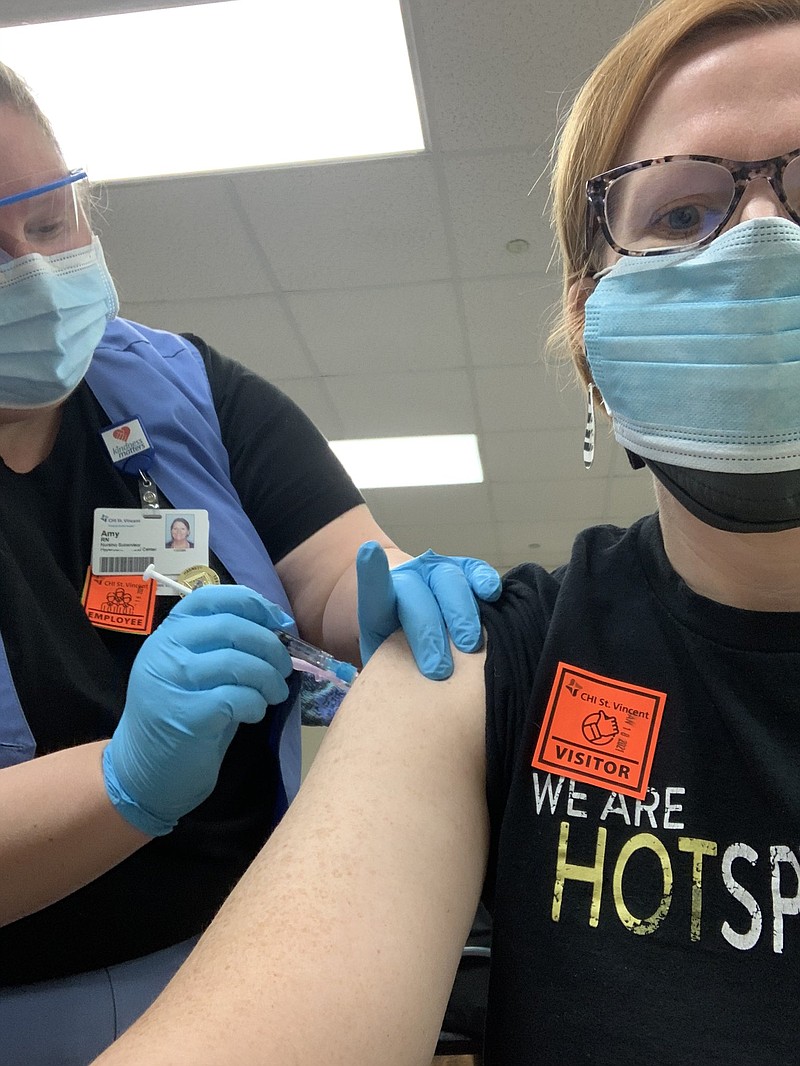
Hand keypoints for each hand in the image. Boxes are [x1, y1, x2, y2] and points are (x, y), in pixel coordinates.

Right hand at [103, 585, 293, 835]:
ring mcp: (172, 682)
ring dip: (268, 677)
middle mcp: (165, 651)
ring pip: (237, 662)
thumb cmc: (180, 714)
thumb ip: (223, 646)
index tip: (278, 623)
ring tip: (275, 692)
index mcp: (168, 633)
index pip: (211, 597)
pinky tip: (254, 712)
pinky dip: (255, 703)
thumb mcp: (194, 670)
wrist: (144, 771)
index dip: (252, 604)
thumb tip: (276, 630)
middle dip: (269, 645)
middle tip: (284, 666)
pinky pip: (236, 698)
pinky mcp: (185, 715)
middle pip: (231, 627)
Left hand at [356, 542, 501, 680]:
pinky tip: (491, 593)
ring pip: (449, 581)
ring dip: (461, 614)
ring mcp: (436, 573)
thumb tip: (403, 693)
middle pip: (417, 594)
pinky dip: (484, 580)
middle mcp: (408, 580)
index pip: (374, 589)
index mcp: (380, 604)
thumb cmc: (401, 658)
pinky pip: (475, 570)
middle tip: (438, 671)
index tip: (369, 552)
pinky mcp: (464, 571)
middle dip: (428, 632)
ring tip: (469, 647)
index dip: (372, 571)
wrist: (416, 632)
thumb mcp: (385, 667)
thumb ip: (390, 670)